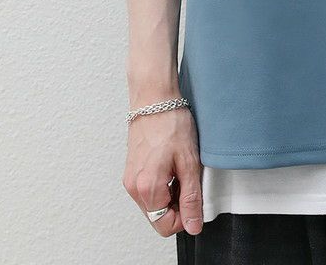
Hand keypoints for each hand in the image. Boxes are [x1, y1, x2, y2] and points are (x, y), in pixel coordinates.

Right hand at [122, 106, 204, 236]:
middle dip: (177, 205)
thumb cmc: (170, 122)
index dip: (185, 216)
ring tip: (179, 169)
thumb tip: (194, 225)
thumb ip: (191, 198)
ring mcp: (130, 180)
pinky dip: (161, 186)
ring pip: (153, 205)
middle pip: (158, 218)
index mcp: (147, 188)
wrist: (154, 98)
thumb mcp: (189, 162)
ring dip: (170, 195)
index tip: (194, 198)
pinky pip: (147, 191)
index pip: (166, 226)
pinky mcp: (131, 172)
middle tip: (188, 179)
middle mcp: (134, 188)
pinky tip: (170, 165)